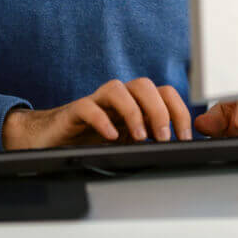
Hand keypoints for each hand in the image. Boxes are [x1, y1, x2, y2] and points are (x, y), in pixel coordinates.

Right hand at [1, 78, 193, 149]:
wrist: (52, 139)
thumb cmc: (92, 140)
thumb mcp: (128, 143)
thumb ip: (149, 140)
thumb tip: (179, 151)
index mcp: (135, 103)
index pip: (164, 93)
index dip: (179, 112)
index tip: (185, 137)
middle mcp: (118, 98)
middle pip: (144, 86)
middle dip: (159, 110)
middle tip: (163, 138)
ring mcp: (96, 102)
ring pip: (117, 89)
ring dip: (133, 111)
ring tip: (139, 137)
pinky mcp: (75, 112)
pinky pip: (88, 107)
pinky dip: (101, 120)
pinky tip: (110, 136)